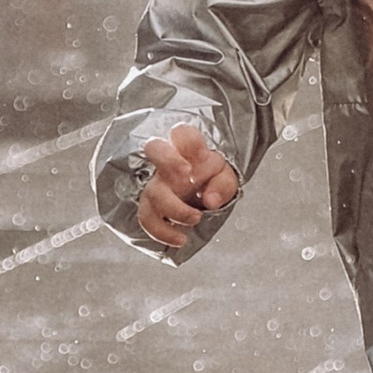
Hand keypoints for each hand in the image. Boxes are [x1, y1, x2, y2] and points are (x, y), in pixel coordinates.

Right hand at [136, 124, 239, 249]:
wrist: (200, 194)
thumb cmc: (210, 179)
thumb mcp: (225, 178)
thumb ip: (222, 185)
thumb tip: (211, 200)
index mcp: (188, 150)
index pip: (182, 133)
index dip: (188, 142)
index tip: (200, 156)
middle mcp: (167, 163)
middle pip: (154, 148)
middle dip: (168, 160)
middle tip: (187, 175)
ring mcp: (156, 184)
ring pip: (151, 191)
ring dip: (173, 208)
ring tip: (195, 219)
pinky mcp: (150, 206)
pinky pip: (146, 218)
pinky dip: (162, 232)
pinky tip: (180, 239)